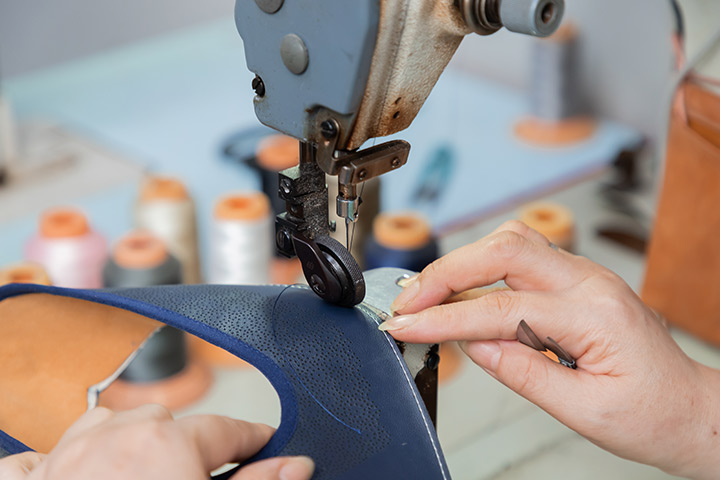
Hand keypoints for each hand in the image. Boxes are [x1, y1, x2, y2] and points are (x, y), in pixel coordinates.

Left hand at [0, 405, 312, 479]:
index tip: (264, 441)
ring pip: (104, 425)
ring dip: (124, 441)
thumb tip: (297, 464)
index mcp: (167, 444)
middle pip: (164, 422)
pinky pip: (34, 459)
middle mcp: (113, 439)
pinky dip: (53, 464)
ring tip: (141, 473)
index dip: (252, 436)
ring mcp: (63, 460)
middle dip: (186, 442)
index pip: (228, 428)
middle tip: (200, 473)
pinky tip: (70, 477)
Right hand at [380, 220, 719, 478]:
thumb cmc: (652, 415)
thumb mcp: (585, 411)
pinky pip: (521, 259)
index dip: (443, 317)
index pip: (501, 308)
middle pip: (504, 250)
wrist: (690, 410)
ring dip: (463, 263)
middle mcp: (590, 282)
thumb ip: (523, 372)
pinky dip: (482, 270)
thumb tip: (471, 344)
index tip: (404, 326)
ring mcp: (584, 277)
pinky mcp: (574, 282)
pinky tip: (462, 292)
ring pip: (511, 243)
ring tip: (427, 296)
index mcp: (595, 315)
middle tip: (407, 304)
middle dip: (446, 273)